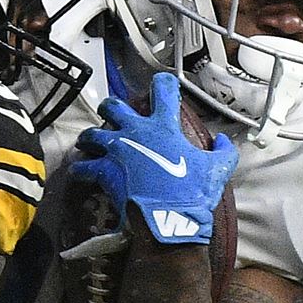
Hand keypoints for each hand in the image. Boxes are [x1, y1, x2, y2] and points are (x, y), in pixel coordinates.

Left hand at [69, 72, 237, 243]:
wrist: (169, 220)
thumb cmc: (192, 194)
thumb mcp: (217, 170)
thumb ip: (223, 152)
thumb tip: (223, 140)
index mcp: (164, 127)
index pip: (163, 91)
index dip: (162, 83)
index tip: (160, 82)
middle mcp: (136, 133)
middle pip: (114, 107)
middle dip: (109, 107)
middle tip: (109, 111)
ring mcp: (117, 150)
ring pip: (92, 134)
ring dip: (89, 137)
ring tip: (86, 142)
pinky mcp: (103, 171)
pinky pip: (83, 166)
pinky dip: (80, 168)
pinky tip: (79, 171)